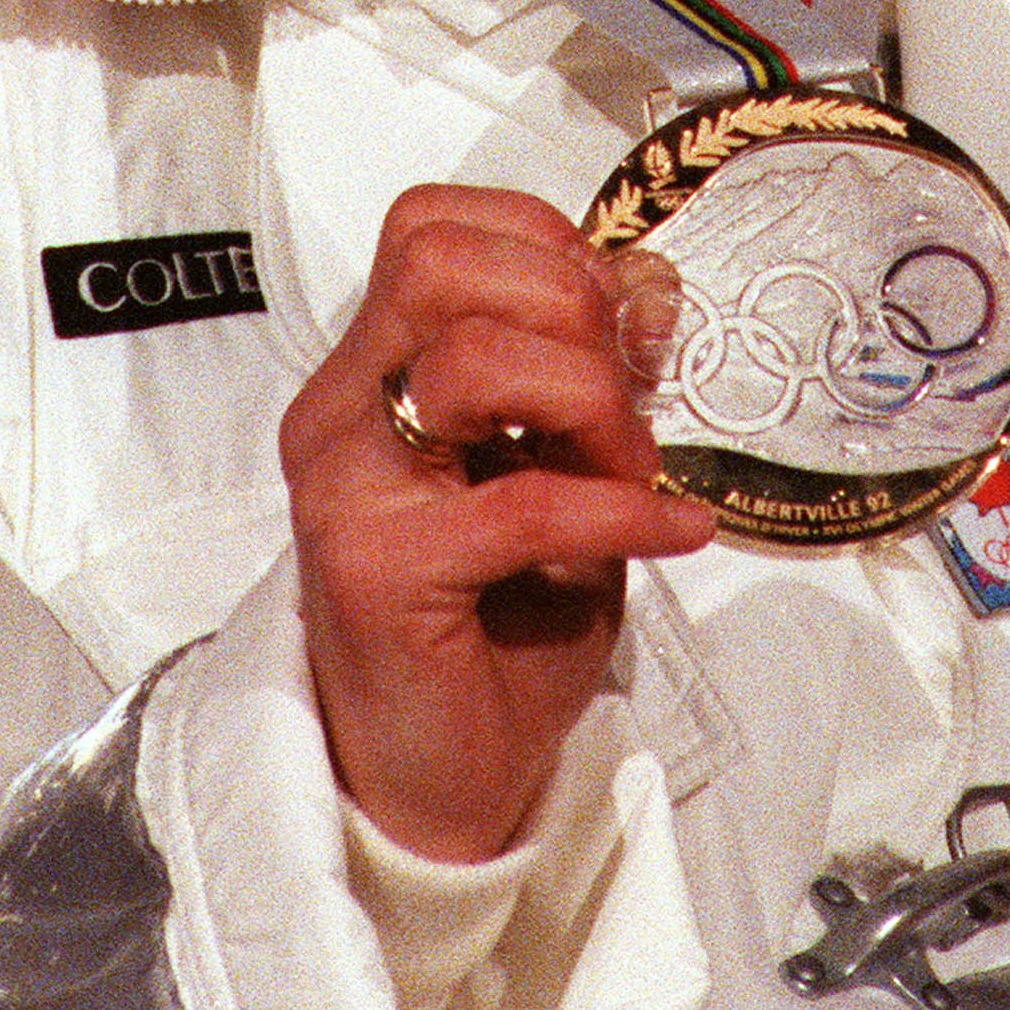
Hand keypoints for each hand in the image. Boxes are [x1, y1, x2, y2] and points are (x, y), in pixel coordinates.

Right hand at [280, 184, 713, 864]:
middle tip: (622, 398)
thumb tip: (654, 288)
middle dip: (567, 306)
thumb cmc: (497, 625)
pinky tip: (670, 530)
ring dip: (588, 405)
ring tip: (630, 472)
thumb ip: (596, 380)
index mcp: (372, 369)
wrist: (440, 784)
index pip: (431, 225)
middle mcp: (339, 409)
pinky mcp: (375, 569)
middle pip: (439, 263)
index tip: (615, 319)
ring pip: (471, 361)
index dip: (544, 244)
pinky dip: (618, 507)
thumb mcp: (567, 474)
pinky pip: (518, 502)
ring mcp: (344, 485)